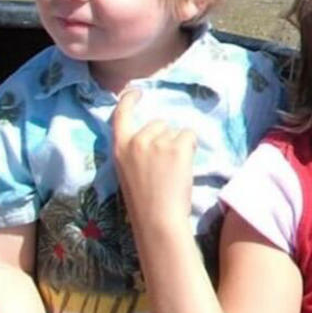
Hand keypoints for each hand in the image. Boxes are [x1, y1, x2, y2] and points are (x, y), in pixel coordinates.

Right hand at [112, 87, 196, 232]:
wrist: (157, 219)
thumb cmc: (145, 202)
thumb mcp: (129, 171)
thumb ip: (136, 151)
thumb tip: (157, 135)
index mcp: (120, 148)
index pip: (120, 115)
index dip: (129, 100)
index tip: (136, 92)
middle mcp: (137, 139)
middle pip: (158, 123)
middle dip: (165, 138)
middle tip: (163, 167)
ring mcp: (157, 141)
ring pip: (176, 131)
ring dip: (178, 146)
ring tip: (172, 171)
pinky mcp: (177, 145)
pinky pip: (190, 136)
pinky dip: (191, 148)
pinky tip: (182, 167)